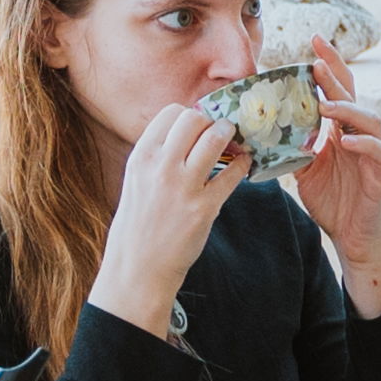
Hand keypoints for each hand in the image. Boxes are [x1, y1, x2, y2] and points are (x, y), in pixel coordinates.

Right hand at [93, 100, 253, 339]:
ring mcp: (183, 187)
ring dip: (230, 135)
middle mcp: (160, 167)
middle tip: (220, 132)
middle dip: (211, 121)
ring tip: (235, 142)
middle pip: (194, 119)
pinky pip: (232, 174)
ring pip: (215, 139)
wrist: (139, 267)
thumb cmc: (139, 222)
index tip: (201, 124)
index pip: (171, 113)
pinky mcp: (204, 208)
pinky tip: (243, 165)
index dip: (191, 115)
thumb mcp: (137, 180)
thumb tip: (189, 129)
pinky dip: (243, 164)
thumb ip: (158, 154)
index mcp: (141, 157)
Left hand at [294, 54, 380, 310]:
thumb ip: (294, 146)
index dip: (328, 66)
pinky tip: (346, 141)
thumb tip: (261, 129)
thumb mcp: (305, 171)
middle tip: (317, 57)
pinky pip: (379, 152)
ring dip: (348, 109)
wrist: (354, 241)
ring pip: (370, 119)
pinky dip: (364, 144)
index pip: (337, 91)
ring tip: (326, 104)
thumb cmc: (334, 204)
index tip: (312, 43)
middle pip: (354, 95)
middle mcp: (362, 136)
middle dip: (337, 74)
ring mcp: (375, 153)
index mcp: (343, 131)